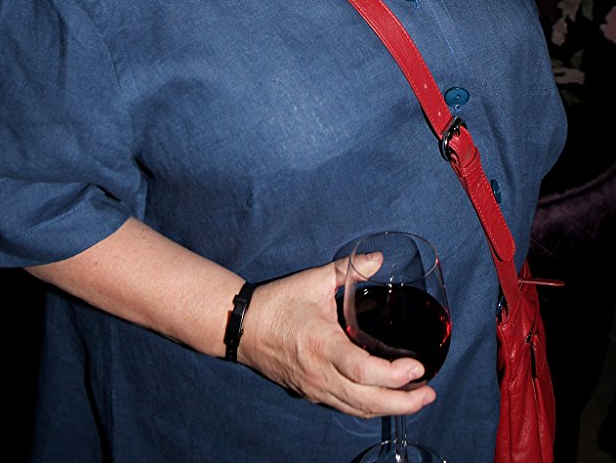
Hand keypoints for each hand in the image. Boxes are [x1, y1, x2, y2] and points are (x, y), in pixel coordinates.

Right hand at [237, 256, 436, 418]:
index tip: (417, 368)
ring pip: (358, 409)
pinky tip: (383, 399)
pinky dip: (368, 407)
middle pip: (367, 401)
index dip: (394, 376)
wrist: (240, 327)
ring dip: (389, 409)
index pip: (363, 371)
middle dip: (403, 403)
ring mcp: (315, 388)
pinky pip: (345, 407)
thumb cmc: (277, 303)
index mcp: (322, 345)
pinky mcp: (310, 392)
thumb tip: (379, 259)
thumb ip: (348, 270)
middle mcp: (320, 374)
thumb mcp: (313, 280)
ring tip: (415, 399)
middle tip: (428, 392)